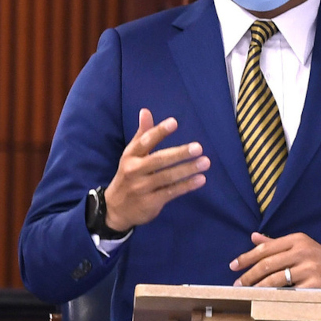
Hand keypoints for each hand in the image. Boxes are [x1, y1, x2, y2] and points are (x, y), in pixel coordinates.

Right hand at [103, 108, 208, 230]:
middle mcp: (134, 170)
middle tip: (198, 147)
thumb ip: (142, 134)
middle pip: (158, 160)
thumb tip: (145, 111)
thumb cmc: (129, 175)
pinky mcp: (150, 202)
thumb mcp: (131, 155)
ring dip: (187, 169)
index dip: (159, 132)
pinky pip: (170, 192)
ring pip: (167, 177)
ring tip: (205, 162)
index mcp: (130, 156)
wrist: (115, 209)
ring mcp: (142, 188)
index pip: (145, 141)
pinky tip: (200, 179)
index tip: (174, 122)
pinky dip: (186, 186)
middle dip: (179, 154)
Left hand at [229, 232, 320, 288]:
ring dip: (258, 287)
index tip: (233, 266)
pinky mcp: (314, 285)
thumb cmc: (320, 260)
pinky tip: (266, 300)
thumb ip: (276, 243)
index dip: (246, 258)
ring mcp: (309, 268)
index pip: (265, 248)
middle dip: (249, 275)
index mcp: (298, 239)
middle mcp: (303, 251)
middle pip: (267, 264)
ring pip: (275, 279)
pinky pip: (288, 293)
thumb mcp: (301, 246)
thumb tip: (253, 237)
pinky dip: (275, 297)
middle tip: (238, 284)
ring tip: (248, 292)